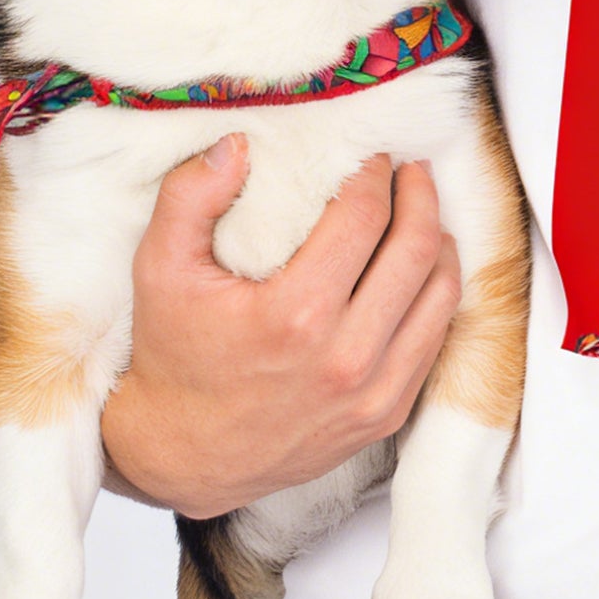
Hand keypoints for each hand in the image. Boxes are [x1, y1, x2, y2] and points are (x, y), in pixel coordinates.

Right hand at [100, 138, 460, 518]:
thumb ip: (189, 197)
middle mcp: (345, 357)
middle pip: (416, 249)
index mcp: (295, 315)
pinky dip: (437, 296)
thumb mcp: (159, 270)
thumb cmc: (172, 357)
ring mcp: (372, 392)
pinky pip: (434, 341)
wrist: (183, 455)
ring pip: (440, 295)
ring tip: (423, 212)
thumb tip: (238, 144)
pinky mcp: (386, 415)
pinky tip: (422, 269)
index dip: (374, 174)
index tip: (371, 155)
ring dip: (438, 241)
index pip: (362, 217)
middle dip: (419, 196)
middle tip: (411, 170)